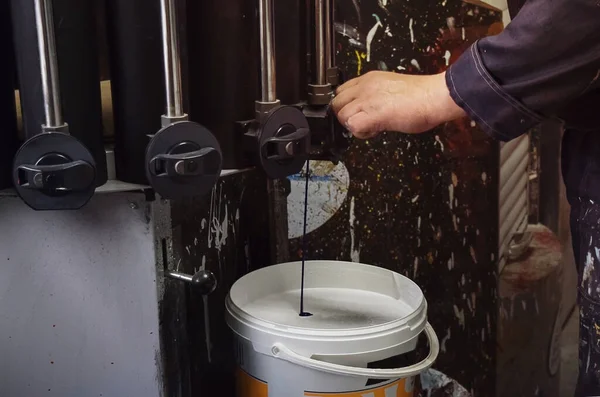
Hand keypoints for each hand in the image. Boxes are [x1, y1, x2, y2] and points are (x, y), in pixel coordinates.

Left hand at [331, 71, 465, 138]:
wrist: (434, 96)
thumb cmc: (422, 95)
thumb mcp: (391, 88)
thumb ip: (376, 96)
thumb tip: (370, 109)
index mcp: (370, 79)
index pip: (342, 91)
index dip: (348, 105)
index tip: (358, 113)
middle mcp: (365, 86)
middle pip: (337, 103)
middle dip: (346, 116)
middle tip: (363, 122)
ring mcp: (367, 99)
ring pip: (342, 115)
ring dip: (353, 125)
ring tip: (372, 127)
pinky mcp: (373, 113)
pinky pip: (352, 125)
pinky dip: (360, 132)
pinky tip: (374, 131)